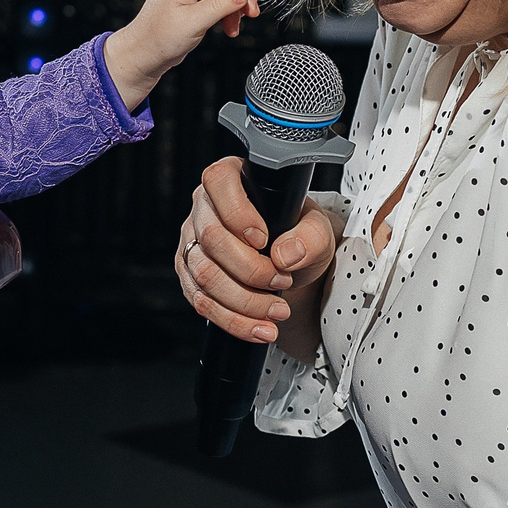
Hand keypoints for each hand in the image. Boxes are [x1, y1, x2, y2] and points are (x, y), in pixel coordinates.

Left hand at [102, 0, 260, 110]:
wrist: (143, 57)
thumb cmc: (160, 38)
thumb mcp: (193, 22)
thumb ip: (220, 7)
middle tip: (252, 13)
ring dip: (235, 8)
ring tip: (238, 27)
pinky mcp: (193, 7)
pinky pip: (218, 4)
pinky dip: (227, 15)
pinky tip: (230, 29)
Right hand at [176, 156, 341, 356]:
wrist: (291, 265)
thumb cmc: (298, 235)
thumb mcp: (317, 229)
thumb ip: (310, 236)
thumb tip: (286, 254)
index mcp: (231, 180)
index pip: (219, 182)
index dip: (238, 212)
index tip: (263, 240)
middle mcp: (204, 208)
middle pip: (211, 237)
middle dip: (250, 269)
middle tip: (283, 282)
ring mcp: (192, 243)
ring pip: (204, 274)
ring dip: (244, 301)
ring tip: (277, 312)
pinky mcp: (190, 276)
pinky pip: (201, 302)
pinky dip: (233, 320)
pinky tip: (259, 328)